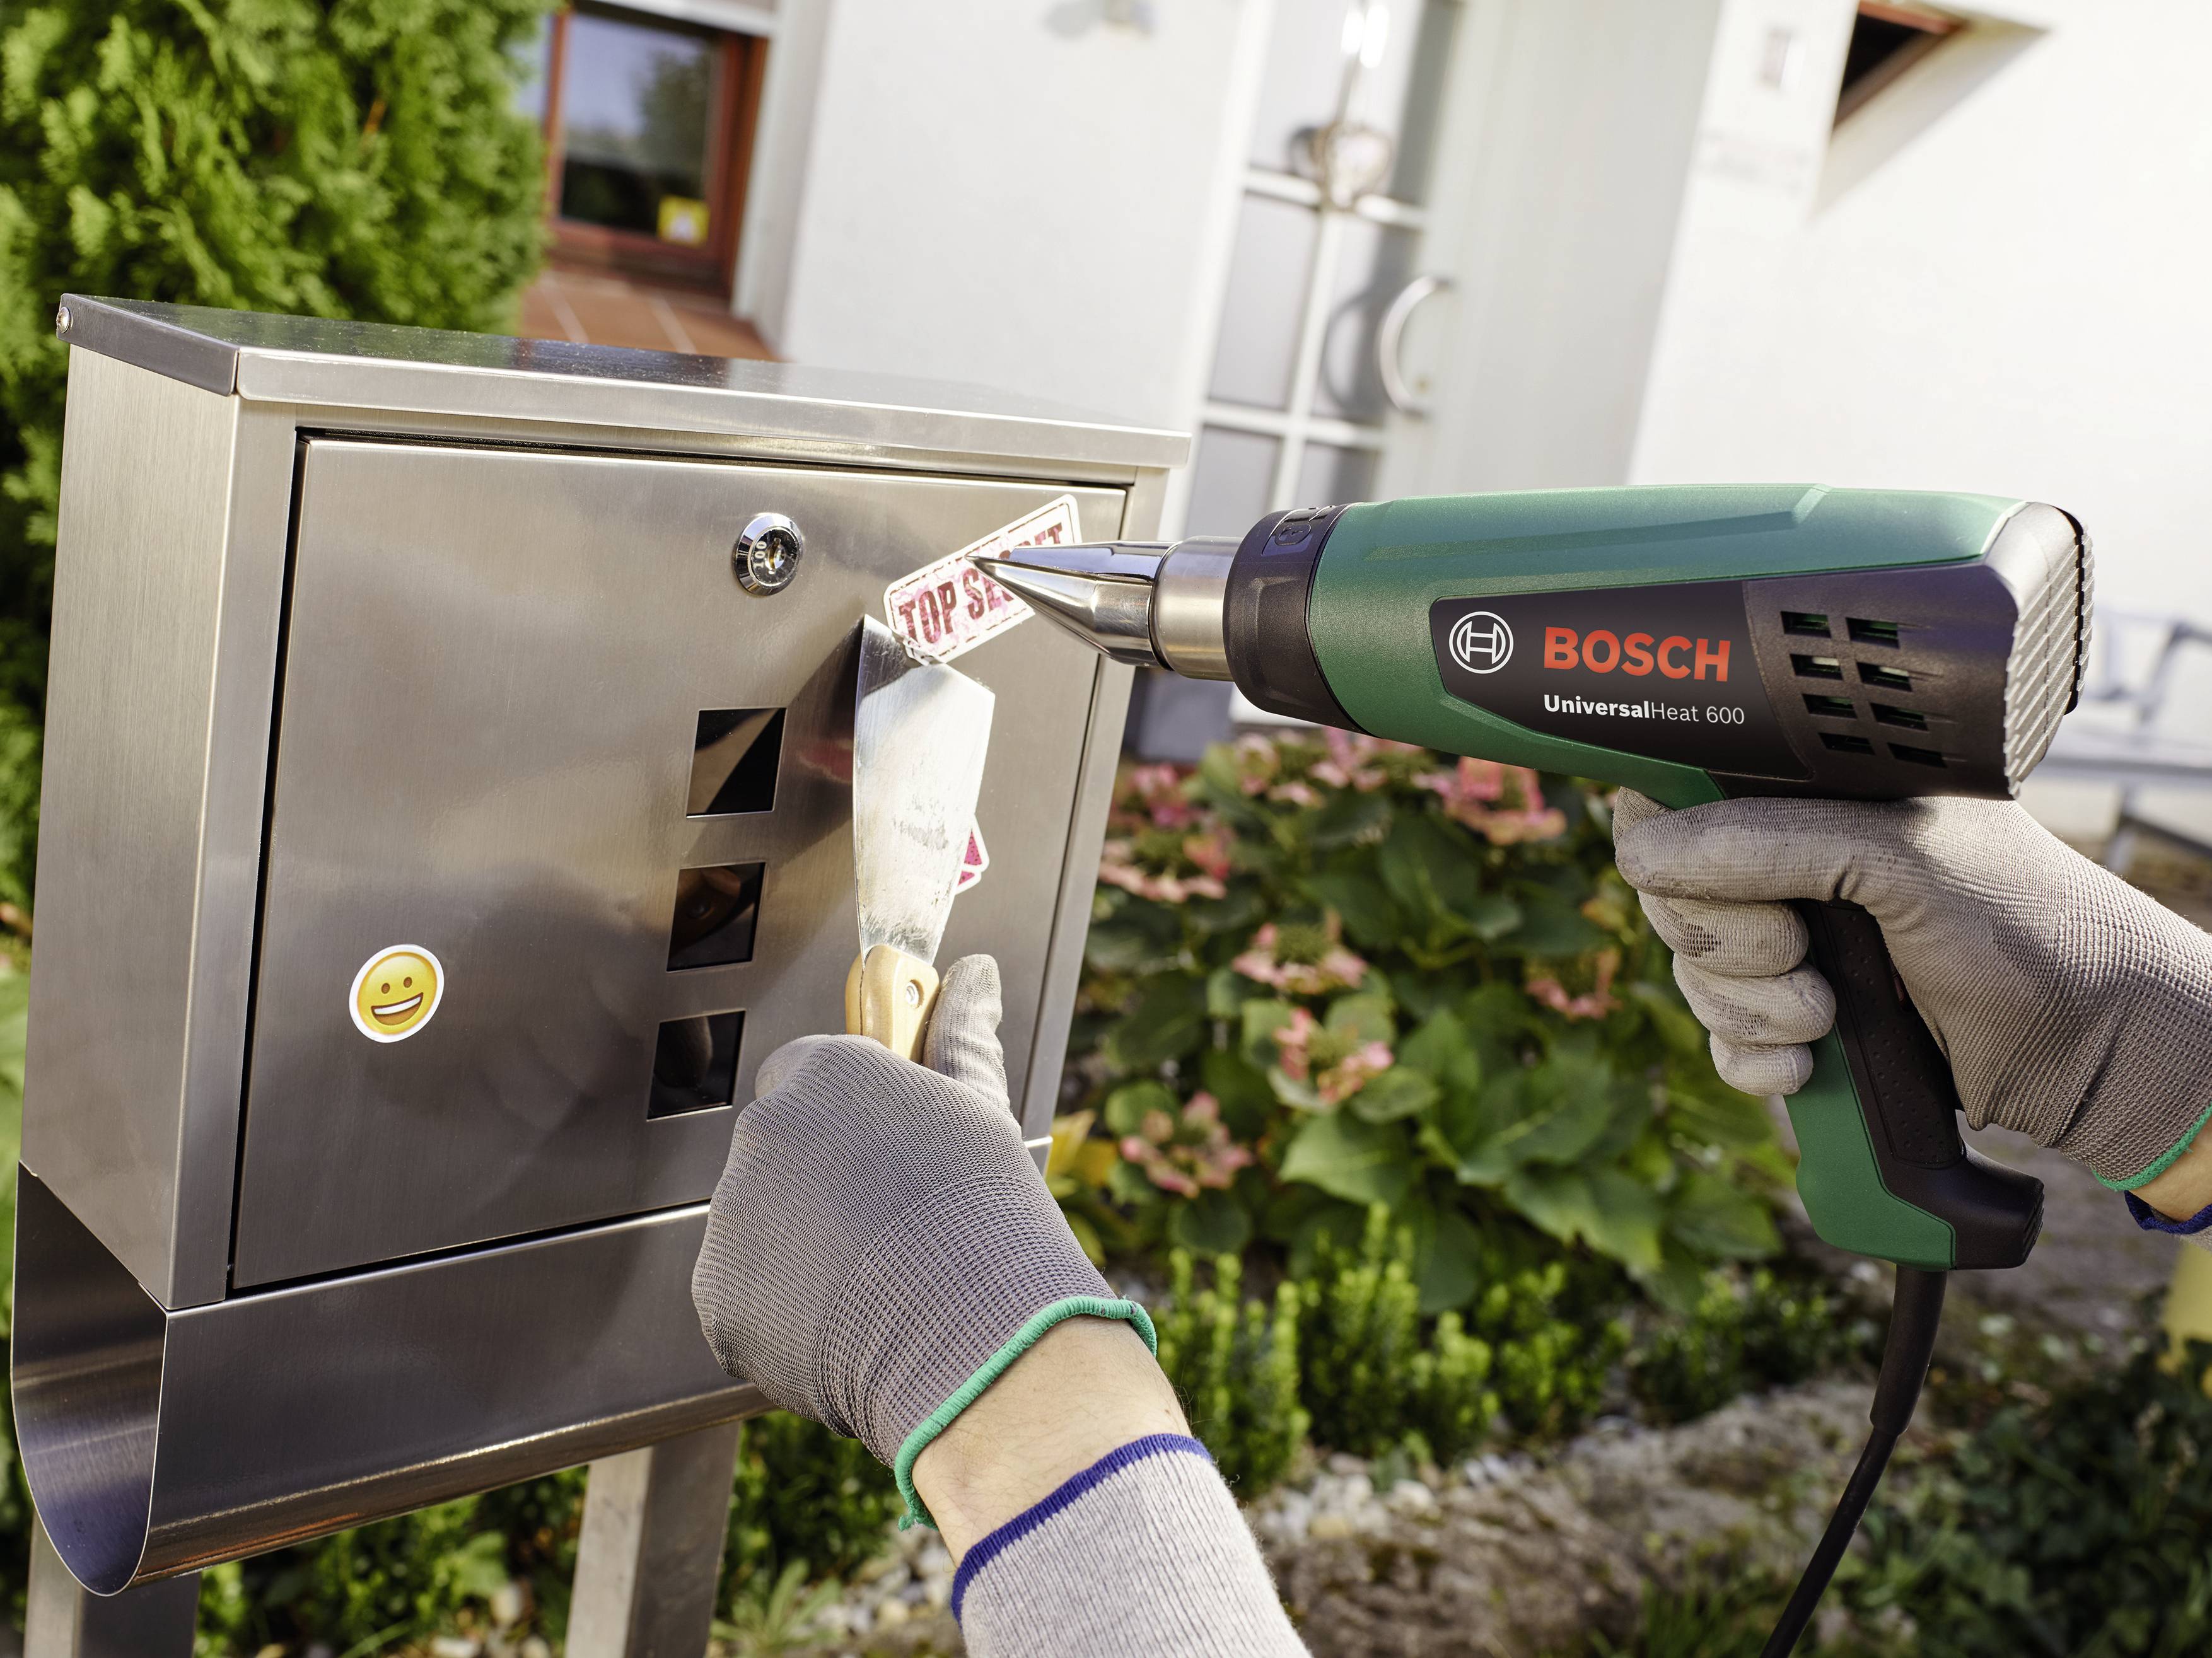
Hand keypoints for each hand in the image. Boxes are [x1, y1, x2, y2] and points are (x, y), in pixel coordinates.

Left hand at [690, 954, 1155, 1524]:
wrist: (976, 1335)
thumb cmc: (988, 1218)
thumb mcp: (981, 1110)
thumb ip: (959, 1037)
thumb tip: (971, 975)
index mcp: (825, 1071)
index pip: (805, 1077)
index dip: (845, 1121)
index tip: (881, 1157)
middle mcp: (765, 1128)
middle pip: (777, 1152)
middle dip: (818, 1186)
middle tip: (888, 1229)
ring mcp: (731, 1211)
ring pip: (754, 1226)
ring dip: (796, 1250)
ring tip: (875, 1282)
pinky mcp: (716, 1291)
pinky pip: (738, 1296)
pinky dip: (777, 1315)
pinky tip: (842, 1323)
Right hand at [1610, 790, 2211, 1206]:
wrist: (2098, 1054)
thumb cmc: (2031, 931)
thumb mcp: (1900, 859)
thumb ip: (1771, 842)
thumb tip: (1643, 851)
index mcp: (1819, 800)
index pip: (1685, 798)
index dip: (1669, 843)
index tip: (1702, 879)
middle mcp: (1797, 869)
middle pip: (1672, 897)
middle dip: (1725, 942)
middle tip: (1800, 953)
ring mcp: (1797, 950)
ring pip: (1692, 976)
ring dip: (1748, 1008)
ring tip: (1830, 1016)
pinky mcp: (1801, 1028)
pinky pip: (1723, 1044)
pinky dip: (1754, 1061)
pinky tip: (1809, 1066)